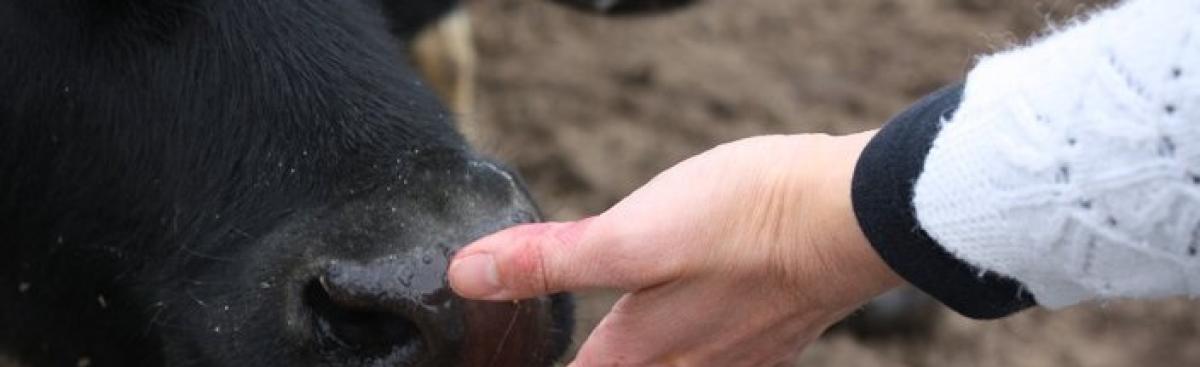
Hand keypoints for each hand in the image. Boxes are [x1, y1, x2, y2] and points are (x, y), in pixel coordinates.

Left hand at [448, 131, 901, 365]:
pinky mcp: (773, 337)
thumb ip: (550, 262)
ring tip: (622, 342)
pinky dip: (683, 351)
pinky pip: (714, 359)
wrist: (854, 215)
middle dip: (598, 360)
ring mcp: (735, 359)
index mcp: (640, 352)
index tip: (506, 357)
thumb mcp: (635, 234)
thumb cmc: (749, 219)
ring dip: (642, 358)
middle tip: (568, 341)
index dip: (536, 362)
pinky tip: (690, 330)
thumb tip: (467, 276)